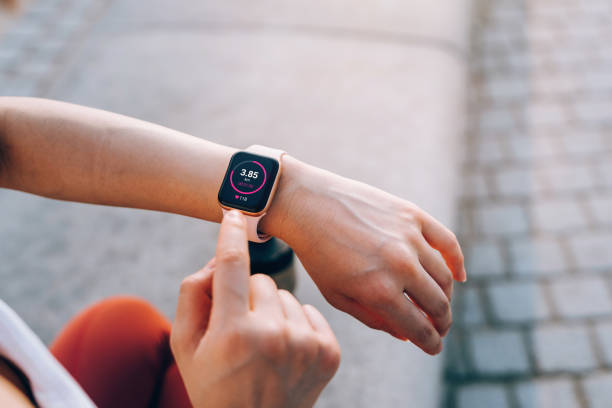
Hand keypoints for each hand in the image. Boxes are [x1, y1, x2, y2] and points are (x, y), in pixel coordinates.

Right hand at [171, 210, 340, 407]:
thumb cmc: (213, 384)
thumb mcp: (185, 345)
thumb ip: (193, 294)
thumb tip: (219, 257)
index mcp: (233, 333)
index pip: (232, 266)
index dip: (231, 234)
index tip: (234, 211)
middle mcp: (274, 336)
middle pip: (262, 281)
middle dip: (248, 297)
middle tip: (240, 331)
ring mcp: (306, 346)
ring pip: (287, 296)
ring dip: (273, 312)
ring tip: (264, 347)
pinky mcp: (329, 352)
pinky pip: (309, 311)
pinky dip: (297, 324)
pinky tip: (286, 351)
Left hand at [270, 157, 465, 354]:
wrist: (308, 205)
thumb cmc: (318, 254)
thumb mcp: (337, 295)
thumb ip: (374, 319)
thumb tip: (407, 335)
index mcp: (379, 291)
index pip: (419, 328)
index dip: (431, 343)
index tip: (434, 348)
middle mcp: (400, 265)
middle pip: (438, 305)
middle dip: (442, 324)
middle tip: (439, 329)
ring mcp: (409, 237)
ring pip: (445, 277)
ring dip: (446, 297)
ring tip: (439, 304)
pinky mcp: (412, 215)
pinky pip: (448, 242)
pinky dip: (457, 261)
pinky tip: (458, 276)